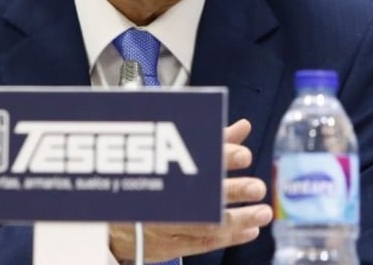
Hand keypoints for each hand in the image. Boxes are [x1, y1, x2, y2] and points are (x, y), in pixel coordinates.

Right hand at [108, 119, 272, 261]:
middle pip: (198, 194)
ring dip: (238, 219)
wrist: (110, 218)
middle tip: (256, 187)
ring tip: (262, 212)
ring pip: (204, 224)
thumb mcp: (176, 153)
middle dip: (231, 191)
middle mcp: (163, 197)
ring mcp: (165, 224)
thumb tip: (242, 128)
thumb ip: (213, 142)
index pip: (192, 158)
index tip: (242, 154)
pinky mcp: (169, 244)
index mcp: (162, 168)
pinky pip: (203, 243)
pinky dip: (230, 237)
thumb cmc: (148, 179)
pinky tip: (250, 229)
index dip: (218, 156)